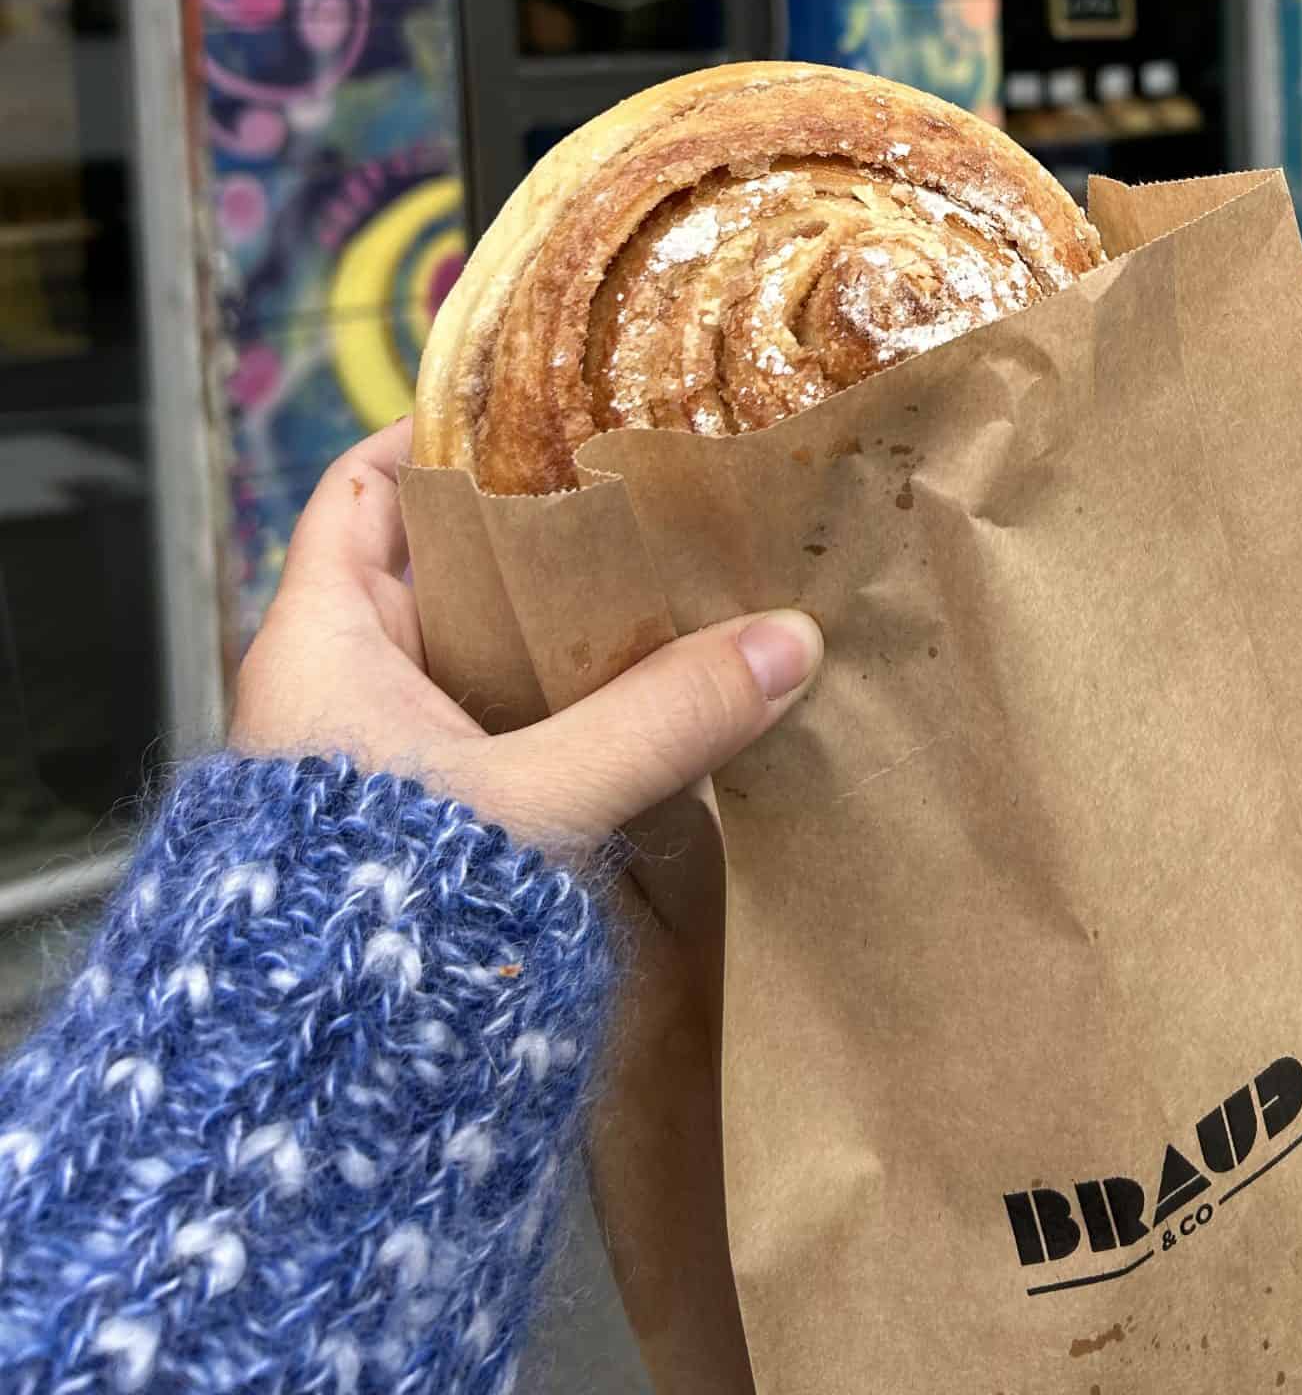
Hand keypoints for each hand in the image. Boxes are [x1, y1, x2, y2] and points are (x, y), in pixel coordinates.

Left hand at [230, 419, 822, 854]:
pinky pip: (498, 735)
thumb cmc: (383, 910)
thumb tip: (791, 643)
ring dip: (564, 632)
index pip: (363, 492)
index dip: (438, 437)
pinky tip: (652, 703)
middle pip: (440, 566)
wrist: (315, 1093)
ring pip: (477, 658)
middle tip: (646, 489)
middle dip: (538, 532)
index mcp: (319, 644)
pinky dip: (565, 711)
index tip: (536, 402)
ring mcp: (376, 766)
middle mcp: (336, 692)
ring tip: (674, 582)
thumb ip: (660, 721)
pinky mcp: (420, 833)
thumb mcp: (534, 800)